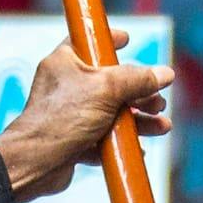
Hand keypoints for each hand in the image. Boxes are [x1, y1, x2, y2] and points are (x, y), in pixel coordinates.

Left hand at [0, 47, 171, 202]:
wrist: (37, 162)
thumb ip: (137, 79)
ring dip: (138, 119)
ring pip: (111, 113)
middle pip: (110, 83)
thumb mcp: (106, 89)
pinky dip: (121, 141)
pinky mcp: (73, 141)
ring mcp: (70, 115)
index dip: (108, 40)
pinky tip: (138, 148)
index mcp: (66, 62)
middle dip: (139, 92)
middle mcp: (67, 86)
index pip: (88, 42)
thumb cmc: (62, 118)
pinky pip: (103, 138)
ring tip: (161, 126)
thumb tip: (165, 74)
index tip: (126, 39)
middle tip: (157, 101)